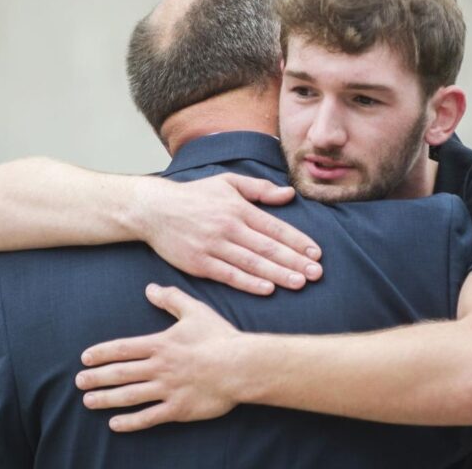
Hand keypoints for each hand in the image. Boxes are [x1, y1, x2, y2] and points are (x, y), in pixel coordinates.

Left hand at [76, 284, 243, 430]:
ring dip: (106, 399)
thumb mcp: (195, 311)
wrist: (241, 366)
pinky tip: (115, 424)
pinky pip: (149, 417)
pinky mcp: (178, 409)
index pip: (123, 348)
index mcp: (161, 344)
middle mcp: (159, 367)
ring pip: (129, 396)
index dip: (102, 353)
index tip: (85, 358)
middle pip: (120, 373)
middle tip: (78, 382)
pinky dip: (130, 422)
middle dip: (97, 378)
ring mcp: (167, 390)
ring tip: (88, 401)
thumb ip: (172, 299)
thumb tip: (150, 287)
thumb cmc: (220, 337)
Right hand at [134, 173, 321, 294]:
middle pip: (268, 247)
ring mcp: (213, 246)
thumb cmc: (194, 195)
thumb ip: (259, 188)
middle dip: (295, 261)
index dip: (298, 241)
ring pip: (252, 263)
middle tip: (317, 274)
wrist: (154, 209)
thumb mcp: (228, 182)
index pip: (275, 227)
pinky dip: (249, 283)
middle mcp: (228, 226)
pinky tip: (268, 289)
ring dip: (278, 274)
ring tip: (300, 283)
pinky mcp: (199, 263)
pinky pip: (229, 275)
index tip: (316, 254)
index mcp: (238, 208)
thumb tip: (288, 195)